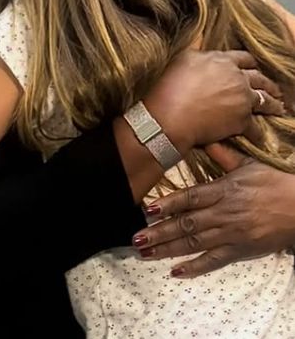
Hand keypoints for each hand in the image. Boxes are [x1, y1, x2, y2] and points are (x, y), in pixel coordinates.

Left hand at [132, 146, 294, 277]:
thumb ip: (222, 154)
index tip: (147, 209)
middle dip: (159, 232)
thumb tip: (203, 139)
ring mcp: (231, 235)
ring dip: (168, 249)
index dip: (167, 204)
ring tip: (145, 253)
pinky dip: (194, 268)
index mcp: (223, 190)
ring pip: (194, 244)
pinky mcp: (240, 251)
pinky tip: (175, 271)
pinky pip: (214, 261)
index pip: (190, 198)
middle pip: (186, 224)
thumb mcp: (248, 163)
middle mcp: (223, 214)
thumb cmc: (275, 182)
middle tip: (136, 238)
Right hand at [144, 50, 283, 151]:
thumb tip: (199, 34)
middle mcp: (236, 77)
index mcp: (221, 60)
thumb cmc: (168, 86)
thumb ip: (196, 49)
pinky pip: (255, 128)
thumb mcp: (181, 58)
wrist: (169, 115)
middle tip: (273, 88)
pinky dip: (258, 133)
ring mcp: (241, 98)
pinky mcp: (241, 121)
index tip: (253, 67)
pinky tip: (260, 136)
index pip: (243, 58)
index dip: (249, 63)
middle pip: (258, 77)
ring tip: (278, 108)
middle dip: (267, 83)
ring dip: (272, 104)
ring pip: (264, 100)